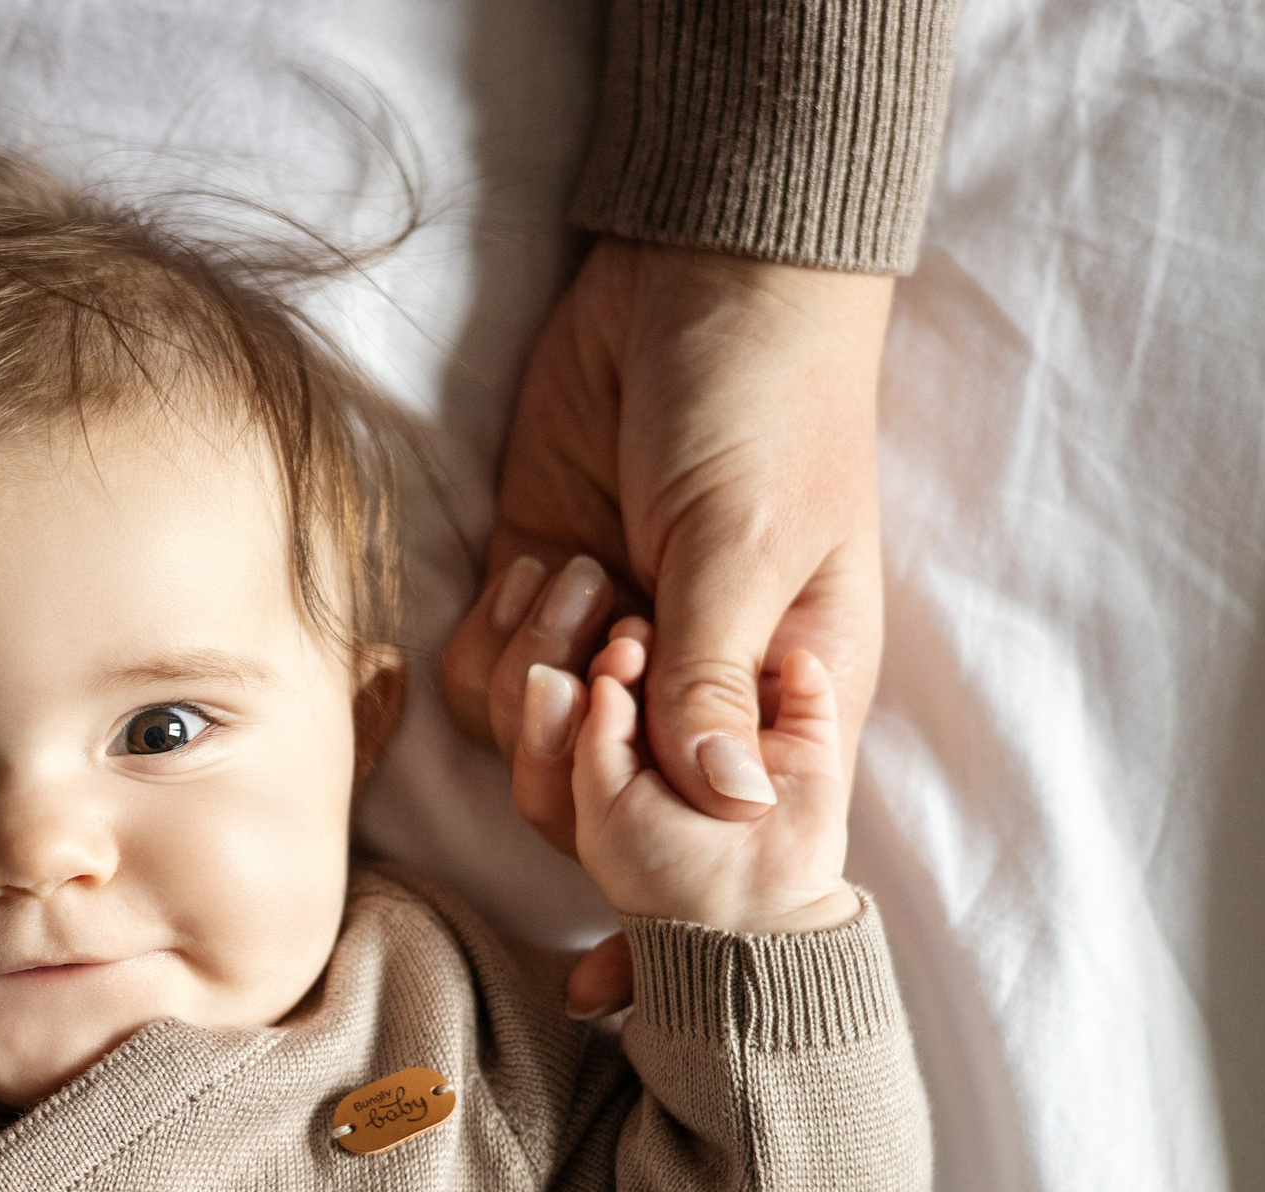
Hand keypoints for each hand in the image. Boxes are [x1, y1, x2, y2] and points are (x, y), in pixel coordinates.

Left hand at [440, 237, 889, 1009]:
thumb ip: (714, 683)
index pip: (716, 831)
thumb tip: (730, 815)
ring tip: (581, 572)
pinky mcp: (541, 593)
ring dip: (533, 680)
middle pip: (603, 810)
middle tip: (600, 644)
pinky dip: (489, 639)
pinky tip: (535, 564)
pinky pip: (482, 680)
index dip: (661, 839)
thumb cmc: (763, 406)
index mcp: (782, 698)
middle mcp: (693, 690)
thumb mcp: (746, 547)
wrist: (696, 279)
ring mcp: (610, 643)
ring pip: (529, 749)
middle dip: (577, 753)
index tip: (636, 746)